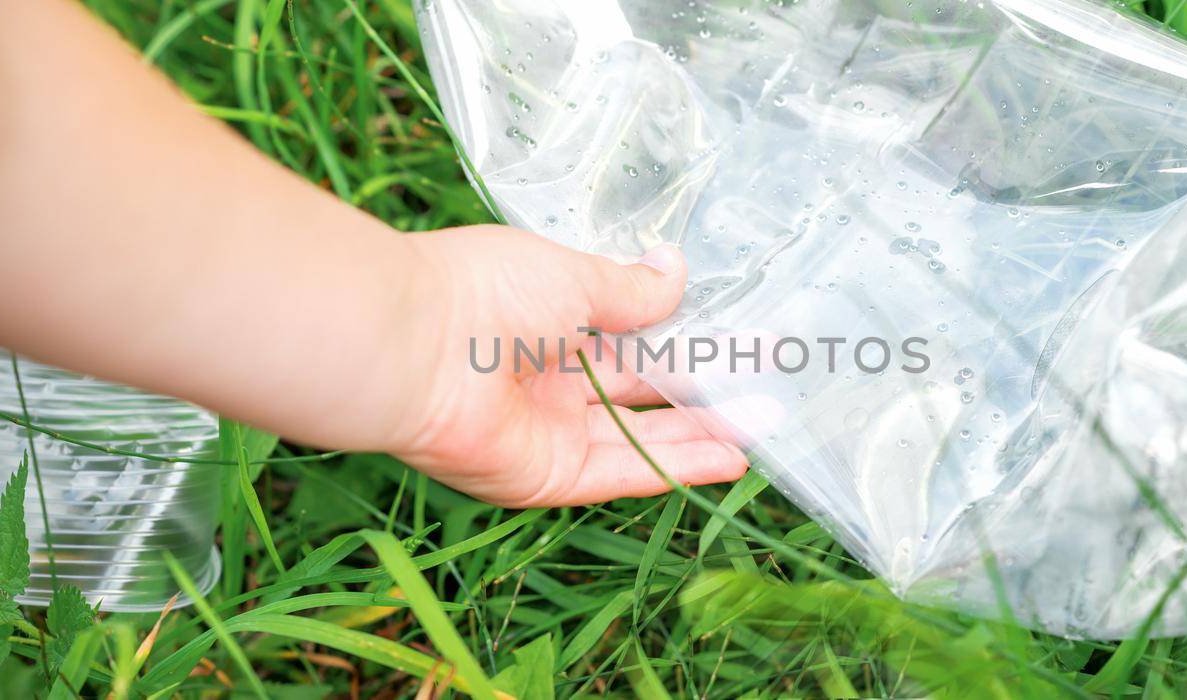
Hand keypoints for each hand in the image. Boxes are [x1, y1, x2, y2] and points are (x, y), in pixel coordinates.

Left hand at [383, 225, 747, 506]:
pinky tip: (728, 460)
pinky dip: (674, 467)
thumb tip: (675, 268)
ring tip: (765, 427)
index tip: (741, 338)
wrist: (416, 349)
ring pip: (639, 434)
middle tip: (769, 387)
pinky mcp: (548, 476)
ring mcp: (549, 430)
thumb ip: (630, 289)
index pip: (630, 333)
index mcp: (547, 319)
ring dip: (701, 433)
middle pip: (640, 389)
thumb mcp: (572, 277)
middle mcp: (549, 378)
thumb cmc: (485, 292)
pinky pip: (621, 472)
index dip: (685, 336)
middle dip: (704, 389)